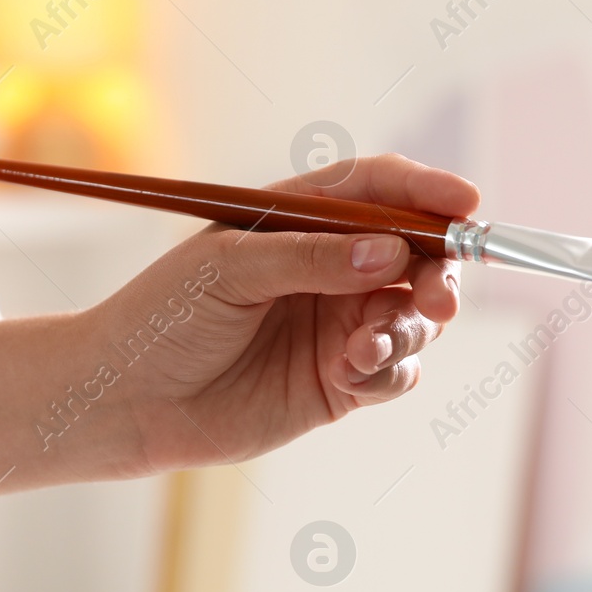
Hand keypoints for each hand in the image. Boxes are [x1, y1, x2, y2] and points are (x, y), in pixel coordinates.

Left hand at [88, 153, 479, 474]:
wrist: (126, 402)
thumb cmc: (162, 318)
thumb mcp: (227, 270)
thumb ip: (309, 259)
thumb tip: (392, 251)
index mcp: (300, 219)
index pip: (380, 189)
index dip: (427, 191)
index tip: (465, 203)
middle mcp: (330, 267)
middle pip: (418, 253)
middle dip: (441, 270)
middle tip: (437, 297)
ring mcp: (338, 325)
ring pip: (415, 317)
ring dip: (408, 329)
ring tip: (363, 349)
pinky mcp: (340, 381)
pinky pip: (397, 372)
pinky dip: (389, 371)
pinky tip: (349, 375)